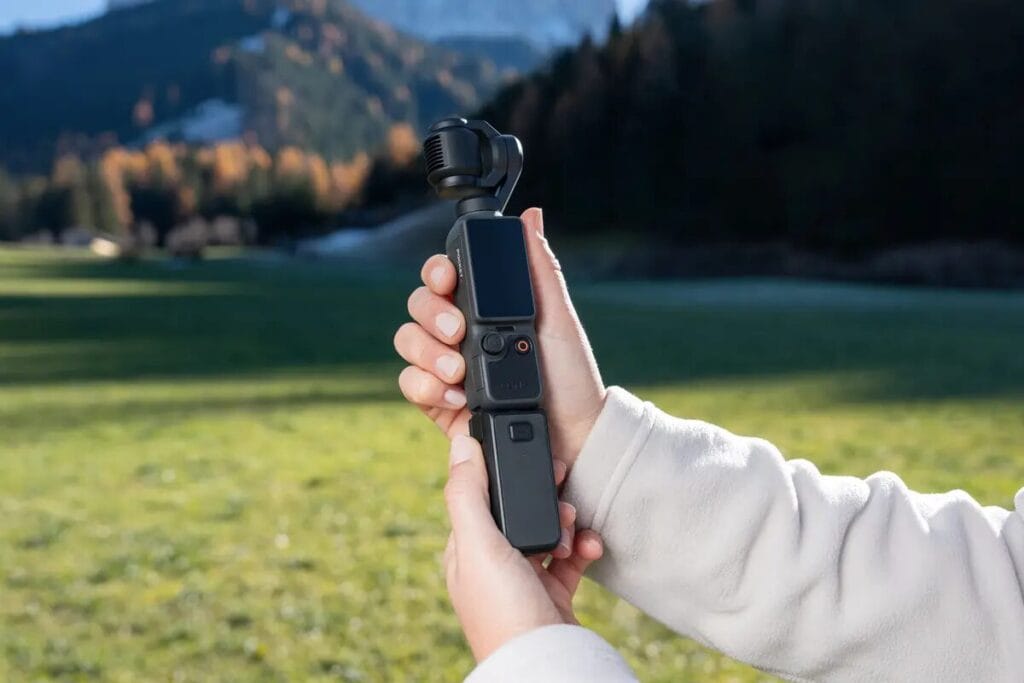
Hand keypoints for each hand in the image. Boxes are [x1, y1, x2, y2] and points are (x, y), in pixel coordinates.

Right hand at [394, 207, 606, 470]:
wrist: (572, 438)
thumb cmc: (571, 378)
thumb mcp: (557, 318)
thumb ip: (538, 269)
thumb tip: (532, 217)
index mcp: (485, 307)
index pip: (445, 276)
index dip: (438, 271)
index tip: (449, 277)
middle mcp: (460, 333)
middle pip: (419, 305)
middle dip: (432, 314)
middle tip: (458, 330)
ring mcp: (446, 367)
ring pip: (408, 341)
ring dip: (427, 351)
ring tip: (458, 370)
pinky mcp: (438, 402)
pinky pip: (409, 384)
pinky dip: (426, 386)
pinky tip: (456, 395)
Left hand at [444, 435, 603, 661]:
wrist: (547, 666)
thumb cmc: (505, 611)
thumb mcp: (479, 544)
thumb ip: (468, 492)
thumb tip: (458, 441)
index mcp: (465, 549)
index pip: (482, 494)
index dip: (504, 471)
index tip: (531, 450)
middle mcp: (491, 563)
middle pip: (518, 510)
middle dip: (544, 495)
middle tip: (563, 480)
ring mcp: (522, 580)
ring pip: (547, 530)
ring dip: (566, 521)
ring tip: (575, 524)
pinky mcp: (551, 595)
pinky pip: (569, 558)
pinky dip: (583, 547)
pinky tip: (592, 546)